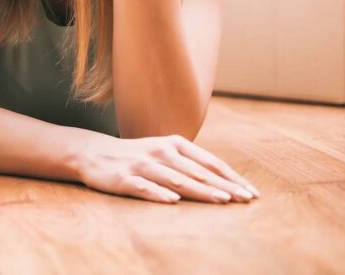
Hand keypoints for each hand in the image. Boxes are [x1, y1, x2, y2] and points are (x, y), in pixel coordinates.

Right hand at [76, 132, 259, 203]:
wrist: (92, 152)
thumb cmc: (136, 156)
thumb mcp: (164, 153)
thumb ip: (189, 163)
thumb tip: (224, 179)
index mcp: (173, 144)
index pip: (209, 162)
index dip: (231, 177)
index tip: (251, 191)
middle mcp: (160, 152)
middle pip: (197, 172)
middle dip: (224, 186)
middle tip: (246, 199)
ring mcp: (142, 165)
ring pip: (175, 179)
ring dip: (199, 190)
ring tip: (221, 199)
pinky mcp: (124, 179)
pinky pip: (144, 187)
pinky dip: (159, 193)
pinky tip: (173, 200)